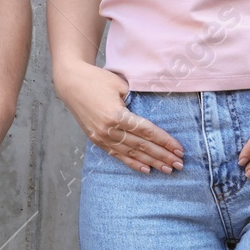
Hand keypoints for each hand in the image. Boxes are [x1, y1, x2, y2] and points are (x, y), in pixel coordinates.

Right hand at [54, 61, 182, 174]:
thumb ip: (135, 101)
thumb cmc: (97, 80)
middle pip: (141, 145)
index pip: (146, 131)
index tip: (179, 149)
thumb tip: (150, 113)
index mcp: (116, 115)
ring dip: (151, 162)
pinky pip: (117, 155)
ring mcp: (101, 137)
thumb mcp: (120, 85)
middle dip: (162, 156)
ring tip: (167, 169)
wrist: (71, 84)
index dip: (164, 141)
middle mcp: (109, 130)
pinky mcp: (97, 140)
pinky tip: (146, 170)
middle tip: (179, 164)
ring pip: (131, 153)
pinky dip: (132, 163)